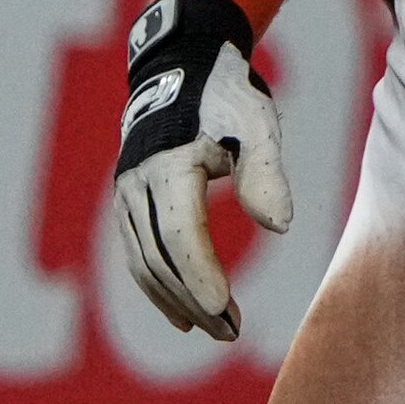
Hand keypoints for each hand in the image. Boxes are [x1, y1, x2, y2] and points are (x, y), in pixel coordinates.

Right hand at [109, 0, 292, 339]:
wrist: (180, 70)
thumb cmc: (227, 98)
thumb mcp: (256, 123)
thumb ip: (266, 172)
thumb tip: (279, 227)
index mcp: (168, 162)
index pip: (179, 231)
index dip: (199, 273)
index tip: (224, 308)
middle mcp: (136, 182)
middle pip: (160, 257)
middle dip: (194, 299)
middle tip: (231, 333)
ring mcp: (125, 195)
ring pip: (144, 262)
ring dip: (178, 301)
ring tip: (218, 330)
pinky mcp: (126, 204)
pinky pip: (138, 255)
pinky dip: (159, 288)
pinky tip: (184, 315)